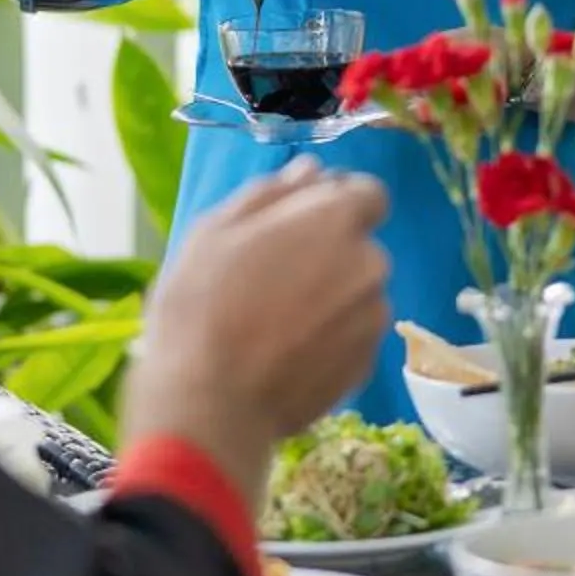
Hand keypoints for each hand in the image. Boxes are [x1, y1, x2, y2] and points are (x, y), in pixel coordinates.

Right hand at [124, 163, 387, 489]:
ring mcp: (373, 319)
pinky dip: (330, 338)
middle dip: (327, 253)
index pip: (368, 194)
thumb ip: (272, 194)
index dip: (336, 203)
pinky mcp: (367, 365)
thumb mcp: (215, 232)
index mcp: (334, 220)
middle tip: (271, 279)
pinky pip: (352, 336)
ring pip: (356, 293)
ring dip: (329, 298)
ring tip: (274, 324)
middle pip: (358, 247)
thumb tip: (311, 172)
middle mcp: (369, 264)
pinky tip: (286, 354)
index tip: (301, 223)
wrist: (211, 404)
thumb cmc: (201, 306)